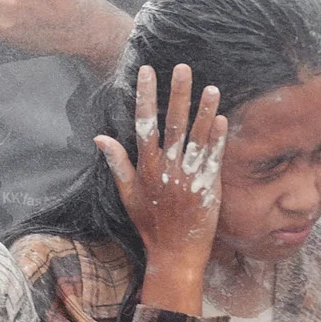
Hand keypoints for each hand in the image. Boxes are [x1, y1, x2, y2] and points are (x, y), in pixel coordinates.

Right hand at [95, 64, 225, 314]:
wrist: (175, 254)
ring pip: (196, 138)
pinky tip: (221, 117)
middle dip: (177, 94)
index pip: (144, 124)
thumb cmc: (150, 224)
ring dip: (204, 111)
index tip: (148, 72)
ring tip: (211, 87)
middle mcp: (166, 169)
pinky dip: (217, 138)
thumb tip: (99, 137)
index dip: (146, 96)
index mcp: (146, 168)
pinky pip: (213, 158)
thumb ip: (117, 163)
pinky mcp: (207, 187)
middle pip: (172, 125)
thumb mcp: (128, 195)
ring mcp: (188, 177)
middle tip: (183, 68)